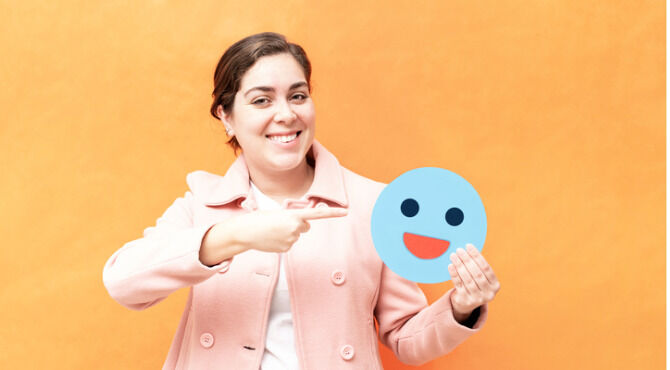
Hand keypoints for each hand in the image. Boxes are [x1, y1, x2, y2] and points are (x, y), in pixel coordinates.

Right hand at [233, 206, 347, 252]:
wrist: (245, 232)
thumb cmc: (260, 219)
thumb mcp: (278, 213)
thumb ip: (293, 218)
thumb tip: (303, 226)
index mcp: (293, 215)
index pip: (317, 214)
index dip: (332, 213)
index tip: (346, 212)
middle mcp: (295, 228)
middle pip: (305, 226)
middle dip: (297, 224)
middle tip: (280, 223)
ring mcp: (291, 240)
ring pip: (296, 235)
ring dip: (287, 233)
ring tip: (272, 231)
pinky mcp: (286, 249)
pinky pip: (289, 243)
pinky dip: (282, 241)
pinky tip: (271, 239)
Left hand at [447, 244, 499, 321]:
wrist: (467, 303)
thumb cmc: (475, 284)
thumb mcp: (481, 277)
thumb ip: (477, 266)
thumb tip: (467, 248)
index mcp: (495, 285)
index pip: (486, 268)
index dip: (477, 256)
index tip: (468, 246)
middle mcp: (489, 293)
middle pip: (477, 273)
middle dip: (467, 260)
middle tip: (459, 250)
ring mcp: (477, 299)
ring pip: (467, 279)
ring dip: (459, 265)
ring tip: (453, 255)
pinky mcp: (465, 301)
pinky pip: (459, 285)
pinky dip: (454, 274)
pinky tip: (451, 265)